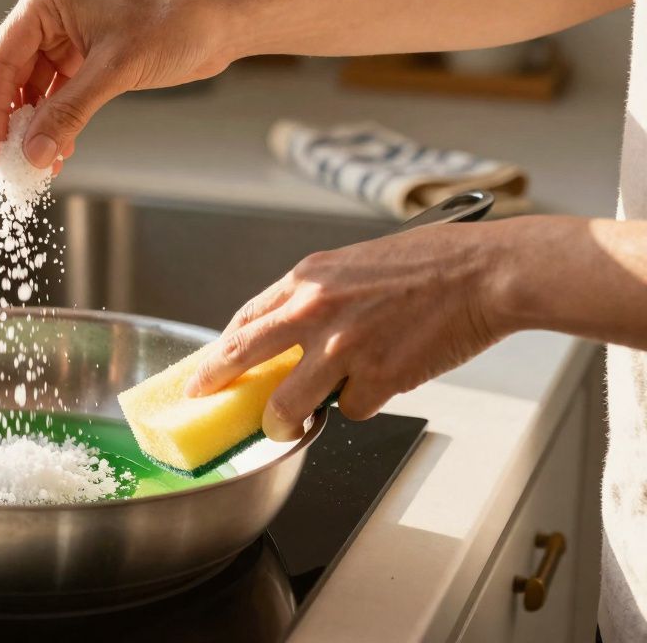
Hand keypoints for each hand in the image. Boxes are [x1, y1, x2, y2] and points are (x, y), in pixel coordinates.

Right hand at [0, 0, 233, 170]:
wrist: (221, 20)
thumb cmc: (177, 20)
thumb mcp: (116, 70)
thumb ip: (69, 114)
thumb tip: (34, 152)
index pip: (0, 60)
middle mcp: (50, 13)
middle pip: (10, 76)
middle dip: (11, 122)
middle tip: (9, 163)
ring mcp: (66, 34)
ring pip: (33, 89)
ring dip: (36, 128)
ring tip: (39, 163)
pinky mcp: (85, 53)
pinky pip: (57, 93)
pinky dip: (57, 122)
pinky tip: (59, 150)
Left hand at [183, 221, 512, 441]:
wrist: (484, 272)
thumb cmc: (429, 264)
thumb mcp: (352, 265)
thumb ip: (315, 298)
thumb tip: (288, 335)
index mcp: (307, 278)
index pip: (245, 319)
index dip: (221, 349)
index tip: (209, 366)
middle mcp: (315, 309)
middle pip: (242, 357)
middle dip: (217, 384)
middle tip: (205, 400)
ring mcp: (343, 347)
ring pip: (288, 405)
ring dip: (287, 420)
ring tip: (290, 424)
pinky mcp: (376, 378)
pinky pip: (350, 410)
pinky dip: (361, 403)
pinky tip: (383, 380)